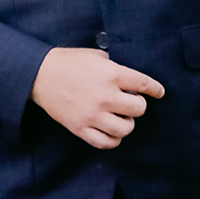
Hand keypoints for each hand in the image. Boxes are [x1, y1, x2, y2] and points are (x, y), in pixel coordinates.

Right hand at [30, 48, 164, 149]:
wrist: (40, 75)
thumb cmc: (68, 62)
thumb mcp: (95, 55)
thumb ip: (115, 65)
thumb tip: (132, 77)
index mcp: (111, 74)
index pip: (144, 84)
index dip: (155, 89)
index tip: (159, 92)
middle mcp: (105, 96)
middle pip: (138, 109)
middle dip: (138, 105)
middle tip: (131, 102)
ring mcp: (93, 114)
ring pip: (126, 129)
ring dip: (127, 123)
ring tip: (121, 117)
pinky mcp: (81, 128)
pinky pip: (106, 142)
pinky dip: (114, 139)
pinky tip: (112, 131)